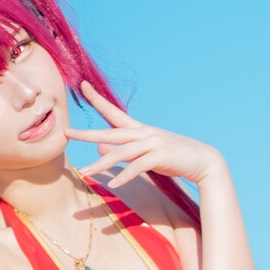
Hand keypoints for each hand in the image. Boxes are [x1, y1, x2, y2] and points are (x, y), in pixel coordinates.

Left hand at [65, 81, 221, 187]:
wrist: (203, 161)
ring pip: (121, 153)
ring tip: (85, 173)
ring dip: (102, 164)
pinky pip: (138, 167)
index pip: (114, 112)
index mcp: (139, 129)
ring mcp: (152, 143)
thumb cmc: (172, 158)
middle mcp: (143, 132)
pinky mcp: (161, 156)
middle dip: (87, 134)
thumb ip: (123, 150)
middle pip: (110, 132)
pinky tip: (114, 183)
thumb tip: (100, 148)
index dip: (98, 99)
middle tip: (66, 134)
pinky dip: (125, 175)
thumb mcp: (144, 153)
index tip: (82, 86)